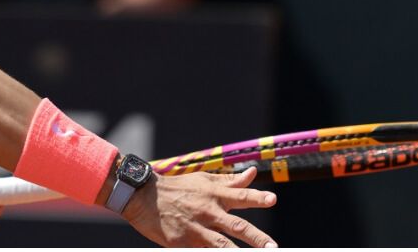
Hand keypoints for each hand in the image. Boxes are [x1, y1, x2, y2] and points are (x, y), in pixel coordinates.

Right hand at [122, 167, 277, 247]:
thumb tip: (253, 173)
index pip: (240, 196)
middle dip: (257, 238)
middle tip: (274, 248)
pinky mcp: (182, 243)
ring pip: (222, 246)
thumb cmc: (179, 188)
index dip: (257, 198)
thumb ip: (230, 181)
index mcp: (214, 194)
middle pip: (237, 226)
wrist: (144, 197)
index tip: (273, 199)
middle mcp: (208, 212)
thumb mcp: (204, 181)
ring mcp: (195, 229)